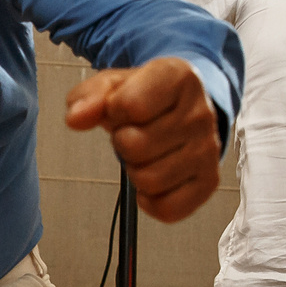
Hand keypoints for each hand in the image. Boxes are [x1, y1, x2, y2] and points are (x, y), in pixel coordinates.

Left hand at [63, 57, 220, 221]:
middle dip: (123, 142)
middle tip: (134, 132)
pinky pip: (168, 208)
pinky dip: (151, 200)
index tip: (123, 108)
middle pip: (135, 146)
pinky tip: (154, 178)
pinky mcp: (208, 181)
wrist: (181, 107)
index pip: (130, 105)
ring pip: (149, 180)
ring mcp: (208, 149)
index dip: (114, 110)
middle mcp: (200, 113)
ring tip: (146, 153)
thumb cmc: (146, 96)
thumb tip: (76, 118)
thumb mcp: (114, 85)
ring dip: (136, 170)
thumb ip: (89, 97)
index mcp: (179, 77)